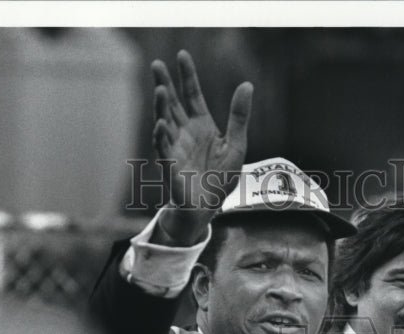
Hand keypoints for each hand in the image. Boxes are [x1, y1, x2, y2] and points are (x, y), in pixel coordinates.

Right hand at [151, 50, 252, 245]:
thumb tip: (247, 84)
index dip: (187, 76)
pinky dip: (162, 138)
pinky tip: (160, 125)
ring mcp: (175, 149)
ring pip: (165, 124)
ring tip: (160, 90)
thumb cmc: (219, 178)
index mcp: (201, 126)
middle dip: (164, 85)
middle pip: (172, 105)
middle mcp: (184, 134)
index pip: (192, 95)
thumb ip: (239, 116)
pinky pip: (164, 151)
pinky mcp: (172, 168)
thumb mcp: (236, 145)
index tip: (182, 54)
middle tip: (156, 64)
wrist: (208, 207)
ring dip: (161, 108)